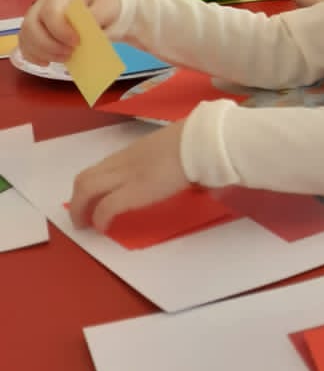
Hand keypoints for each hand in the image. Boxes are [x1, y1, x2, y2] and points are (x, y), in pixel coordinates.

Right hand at [19, 0, 121, 65]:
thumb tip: (89, 29)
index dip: (60, 30)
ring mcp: (35, 17)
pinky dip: (34, 56)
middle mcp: (42, 3)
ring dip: (43, 52)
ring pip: (26, 36)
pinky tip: (48, 62)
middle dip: (49, 45)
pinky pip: (24, 45)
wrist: (97, 4)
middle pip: (31, 25)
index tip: (77, 42)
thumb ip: (99, 15)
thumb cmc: (101, 4)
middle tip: (70, 53)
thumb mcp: (107, 5)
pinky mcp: (32, 31)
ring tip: (64, 58)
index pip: (50, 11)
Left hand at [68, 121, 188, 232]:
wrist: (199, 143)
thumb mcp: (172, 149)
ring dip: (80, 210)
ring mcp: (127, 176)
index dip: (90, 185)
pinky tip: (104, 228)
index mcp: (132, 154)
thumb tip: (173, 171)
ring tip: (85, 225)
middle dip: (77, 200)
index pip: (101, 168)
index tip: (92, 199)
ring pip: (86, 189)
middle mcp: (123, 163)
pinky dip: (100, 219)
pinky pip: (106, 207)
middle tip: (80, 217)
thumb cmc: (193, 143)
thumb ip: (164, 160)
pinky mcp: (134, 192)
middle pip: (85, 178)